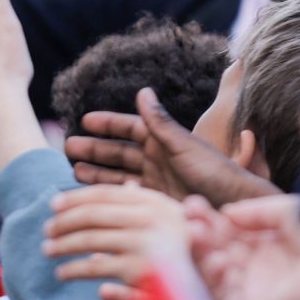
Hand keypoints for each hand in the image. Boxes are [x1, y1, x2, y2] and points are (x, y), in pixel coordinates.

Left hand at [43, 184, 189, 287]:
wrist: (211, 291)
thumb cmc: (190, 253)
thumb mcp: (174, 222)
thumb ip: (149, 204)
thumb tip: (127, 184)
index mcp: (155, 202)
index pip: (106, 194)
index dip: (76, 197)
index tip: (53, 204)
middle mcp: (151, 219)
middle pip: (94, 215)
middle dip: (65, 222)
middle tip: (47, 230)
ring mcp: (145, 244)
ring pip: (90, 241)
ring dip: (63, 245)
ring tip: (48, 250)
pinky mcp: (137, 272)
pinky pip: (95, 268)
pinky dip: (75, 269)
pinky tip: (63, 272)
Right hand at [66, 88, 279, 206]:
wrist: (232, 208)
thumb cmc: (214, 173)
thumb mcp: (183, 145)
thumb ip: (160, 122)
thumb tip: (142, 90)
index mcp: (164, 140)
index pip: (130, 127)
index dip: (108, 123)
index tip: (85, 120)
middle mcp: (158, 159)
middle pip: (119, 152)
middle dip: (95, 149)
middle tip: (67, 147)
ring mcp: (157, 182)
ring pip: (120, 174)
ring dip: (97, 172)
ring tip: (73, 170)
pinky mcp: (157, 203)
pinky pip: (128, 195)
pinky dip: (111, 194)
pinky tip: (93, 196)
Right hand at [192, 194, 299, 299]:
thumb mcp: (290, 213)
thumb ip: (259, 210)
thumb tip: (227, 212)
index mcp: (265, 244)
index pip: (228, 230)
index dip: (209, 217)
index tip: (193, 203)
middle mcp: (254, 266)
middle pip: (216, 248)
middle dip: (200, 232)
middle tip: (187, 216)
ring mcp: (250, 288)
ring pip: (213, 271)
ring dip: (202, 252)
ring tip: (195, 233)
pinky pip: (221, 295)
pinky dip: (214, 279)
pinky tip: (218, 260)